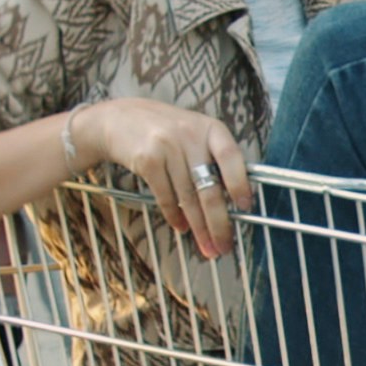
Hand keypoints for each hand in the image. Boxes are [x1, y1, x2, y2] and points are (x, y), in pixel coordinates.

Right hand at [66, 96, 249, 258]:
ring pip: (188, 198)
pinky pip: (165, 197)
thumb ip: (214, 157)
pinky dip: (174, 216)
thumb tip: (233, 199)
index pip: (231, 157)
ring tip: (207, 246)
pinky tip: (181, 228)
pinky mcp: (147, 160)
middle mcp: (190, 136)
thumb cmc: (165, 130)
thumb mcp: (194, 132)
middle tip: (225, 246)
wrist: (119, 119)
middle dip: (218, 222)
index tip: (246, 206)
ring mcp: (167, 148)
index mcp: (210, 128)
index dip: (240, 183)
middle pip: (209, 187)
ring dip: (199, 227)